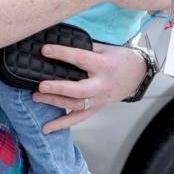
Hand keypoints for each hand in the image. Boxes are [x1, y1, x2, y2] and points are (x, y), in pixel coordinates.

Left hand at [32, 43, 147, 132]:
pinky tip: (46, 128)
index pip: (81, 59)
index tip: (45, 50)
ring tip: (36, 97)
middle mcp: (102, 85)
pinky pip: (78, 119)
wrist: (137, 74)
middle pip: (79, 90)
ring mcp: (99, 100)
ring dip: (55, 102)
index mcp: (104, 66)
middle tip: (41, 85)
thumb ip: (85, 49)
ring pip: (75, 105)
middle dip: (59, 88)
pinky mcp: (96, 109)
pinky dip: (61, 124)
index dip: (63, 54)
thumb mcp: (105, 48)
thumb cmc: (119, 59)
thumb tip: (60, 45)